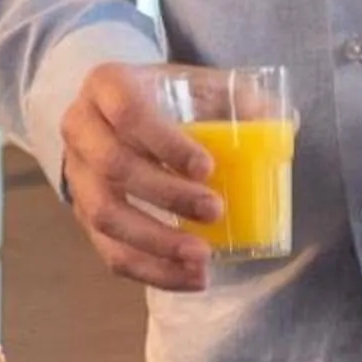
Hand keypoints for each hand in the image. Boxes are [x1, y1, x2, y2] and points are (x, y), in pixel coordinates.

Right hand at [58, 63, 219, 291]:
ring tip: (202, 257)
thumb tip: (284, 122)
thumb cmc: (168, 97)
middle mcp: (81, 128)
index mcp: (107, 85)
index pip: (127, 112)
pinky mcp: (84, 215)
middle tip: (214, 210)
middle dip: (166, 195)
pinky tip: (190, 278)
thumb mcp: (198, 83)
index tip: (207, 167)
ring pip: (104, 216)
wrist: (119, 113)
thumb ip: (240, 97)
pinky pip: (109, 251)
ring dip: (156, 242)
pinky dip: (151, 270)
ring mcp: (77, 175)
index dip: (165, 142)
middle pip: (113, 166)